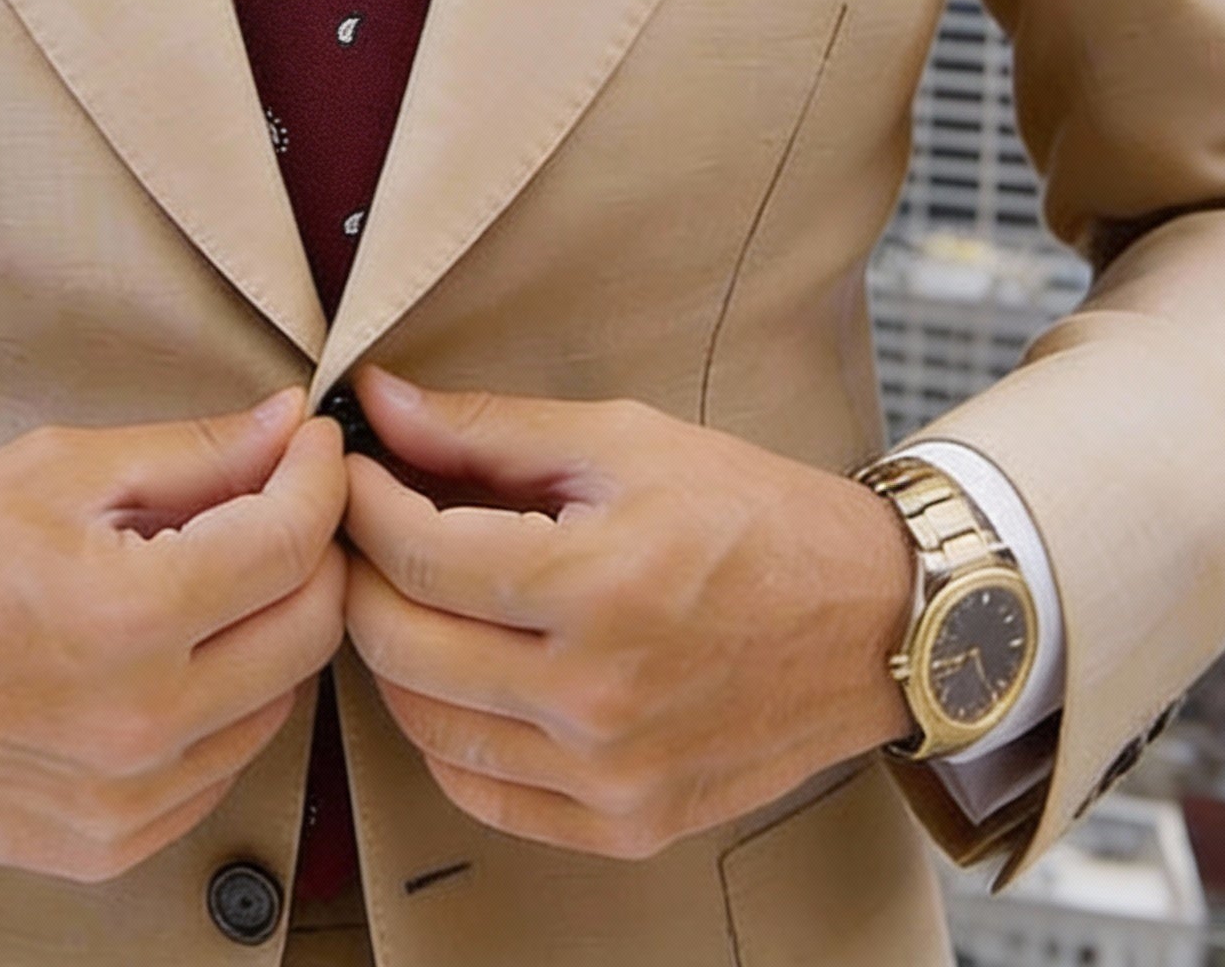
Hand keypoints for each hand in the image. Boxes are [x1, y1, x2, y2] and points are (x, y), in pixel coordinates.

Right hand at [0, 390, 346, 881]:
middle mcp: (139, 723)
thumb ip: (193, 452)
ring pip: (279, 700)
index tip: (312, 447)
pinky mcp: (110, 844)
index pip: (291, 543)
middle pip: (311, 629)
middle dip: (315, 549)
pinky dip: (224, 701)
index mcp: (125, 616)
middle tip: (280, 500)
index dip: (319, 478)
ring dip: (271, 626)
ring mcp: (127, 800)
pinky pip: (222, 765)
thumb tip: (288, 427)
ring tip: (213, 575)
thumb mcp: (58, 469)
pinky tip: (173, 652)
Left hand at [341, 367, 915, 860]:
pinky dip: (445, 734)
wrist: (873, 619)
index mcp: (598, 587)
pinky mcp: (626, 823)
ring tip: (407, 593)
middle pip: (401, 644)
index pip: (417, 554)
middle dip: (360, 573)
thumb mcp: (623, 441)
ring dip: (393, 653)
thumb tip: (378, 402)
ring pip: (426, 726)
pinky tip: (456, 673)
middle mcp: (598, 697)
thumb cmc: (753, 515)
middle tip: (363, 526)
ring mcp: (610, 774)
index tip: (352, 469)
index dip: (362, 502)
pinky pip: (482, 795)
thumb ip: (488, 429)